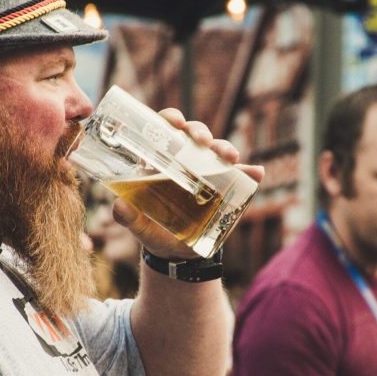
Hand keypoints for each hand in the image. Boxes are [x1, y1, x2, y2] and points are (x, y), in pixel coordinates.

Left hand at [112, 108, 263, 259]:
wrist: (179, 256)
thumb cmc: (156, 234)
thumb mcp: (141, 228)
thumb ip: (129, 219)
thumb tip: (119, 206)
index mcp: (162, 162)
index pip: (166, 131)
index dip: (171, 120)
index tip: (175, 123)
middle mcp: (186, 162)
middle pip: (194, 136)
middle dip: (200, 132)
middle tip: (202, 142)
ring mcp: (209, 174)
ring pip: (218, 152)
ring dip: (225, 149)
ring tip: (231, 157)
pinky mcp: (228, 189)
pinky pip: (241, 176)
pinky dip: (251, 172)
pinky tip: (257, 173)